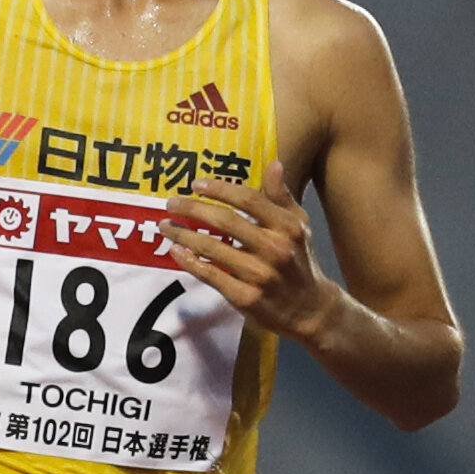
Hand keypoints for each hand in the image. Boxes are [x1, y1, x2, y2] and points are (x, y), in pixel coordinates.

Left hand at [163, 174, 337, 344]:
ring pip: (212, 248)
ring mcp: (258, 275)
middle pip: (225, 221)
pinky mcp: (245, 297)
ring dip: (184, 235)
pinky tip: (175, 252)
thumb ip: (282, 197)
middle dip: (193, 209)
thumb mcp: (298, 226)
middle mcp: (274, 248)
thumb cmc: (299, 260)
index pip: (248, 199)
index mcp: (287, 227)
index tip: (195, 184)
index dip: (219, 189)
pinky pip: (210, 275)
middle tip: (171, 203)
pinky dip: (189, 262)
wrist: (309, 308)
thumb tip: (274, 164)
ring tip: (165, 226)